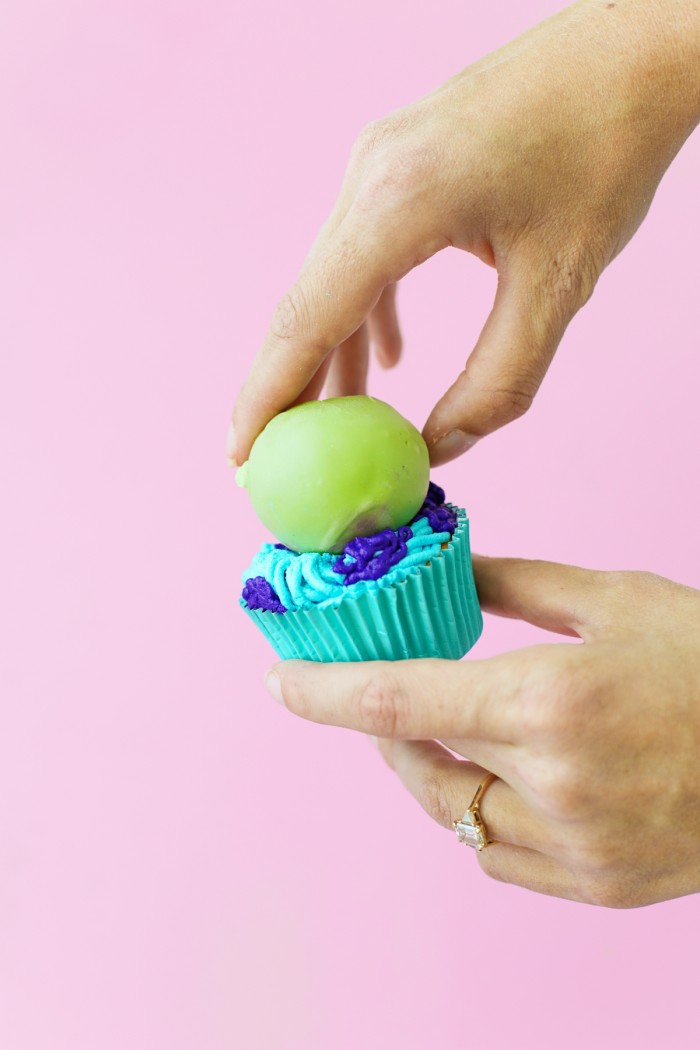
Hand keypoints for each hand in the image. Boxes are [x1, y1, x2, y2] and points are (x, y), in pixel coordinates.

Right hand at [230, 0, 699, 467]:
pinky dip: (367, 314)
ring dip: (330, 355)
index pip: (307, 318)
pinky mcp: (399, 164)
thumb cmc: (606, 153)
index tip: (239, 457)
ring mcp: (378, 163)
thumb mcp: (560, 283)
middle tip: (275, 461)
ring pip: (331, 281)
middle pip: (304, 303)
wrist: (631, 50)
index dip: (267, 397)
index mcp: (400, 202)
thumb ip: (499, 380)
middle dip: (287, 389)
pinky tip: (391, 360)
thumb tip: (442, 449)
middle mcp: (369, 176)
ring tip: (336, 425)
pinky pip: (363, 254)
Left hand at [264, 557, 699, 907]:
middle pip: (419, 767)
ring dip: (435, 772)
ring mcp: (579, 851)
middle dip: (387, 731)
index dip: (324, 692)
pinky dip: (484, 816)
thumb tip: (452, 570)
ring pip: (456, 818)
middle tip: (384, 696)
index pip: (398, 702)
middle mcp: (554, 787)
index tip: (279, 681)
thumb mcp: (619, 599)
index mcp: (549, 703)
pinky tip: (504, 777)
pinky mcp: (603, 887)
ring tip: (448, 729)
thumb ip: (520, 586)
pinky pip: (503, 857)